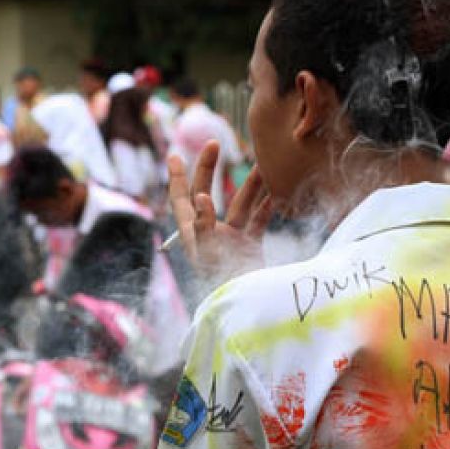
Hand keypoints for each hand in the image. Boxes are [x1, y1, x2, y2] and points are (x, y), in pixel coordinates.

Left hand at [167, 141, 272, 282]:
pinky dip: (267, 206)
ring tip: (261, 164)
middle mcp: (209, 232)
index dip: (176, 177)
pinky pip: (258, 220)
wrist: (246, 305)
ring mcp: (230, 238)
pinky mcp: (249, 246)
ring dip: (249, 184)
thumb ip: (203, 225)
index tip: (173, 155)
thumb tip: (200, 197)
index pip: (179, 198)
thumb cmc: (221, 283)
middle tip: (214, 143)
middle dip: (208, 169)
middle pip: (205, 192)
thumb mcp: (207, 254)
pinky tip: (277, 191)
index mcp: (191, 233)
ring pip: (239, 203)